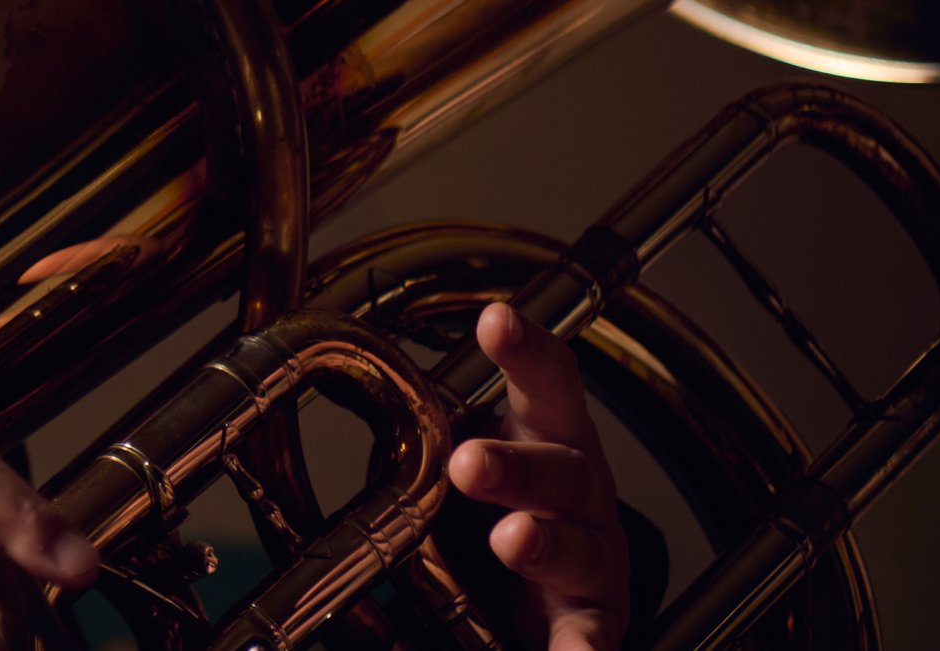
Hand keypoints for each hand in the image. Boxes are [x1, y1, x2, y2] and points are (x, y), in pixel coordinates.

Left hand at [445, 303, 631, 650]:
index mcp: (547, 435)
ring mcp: (591, 553)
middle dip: (515, 465)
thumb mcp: (470, 453)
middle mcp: (579, 489)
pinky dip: (579, 648)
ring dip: (542, 542)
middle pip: (560, 467)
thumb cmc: (506, 499)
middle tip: (468, 463)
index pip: (547, 381)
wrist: (551, 581)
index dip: (526, 349)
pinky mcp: (593, 616)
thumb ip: (429, 431)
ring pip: (576, 545)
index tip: (496, 321)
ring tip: (512, 540)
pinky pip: (590, 634)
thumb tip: (346, 385)